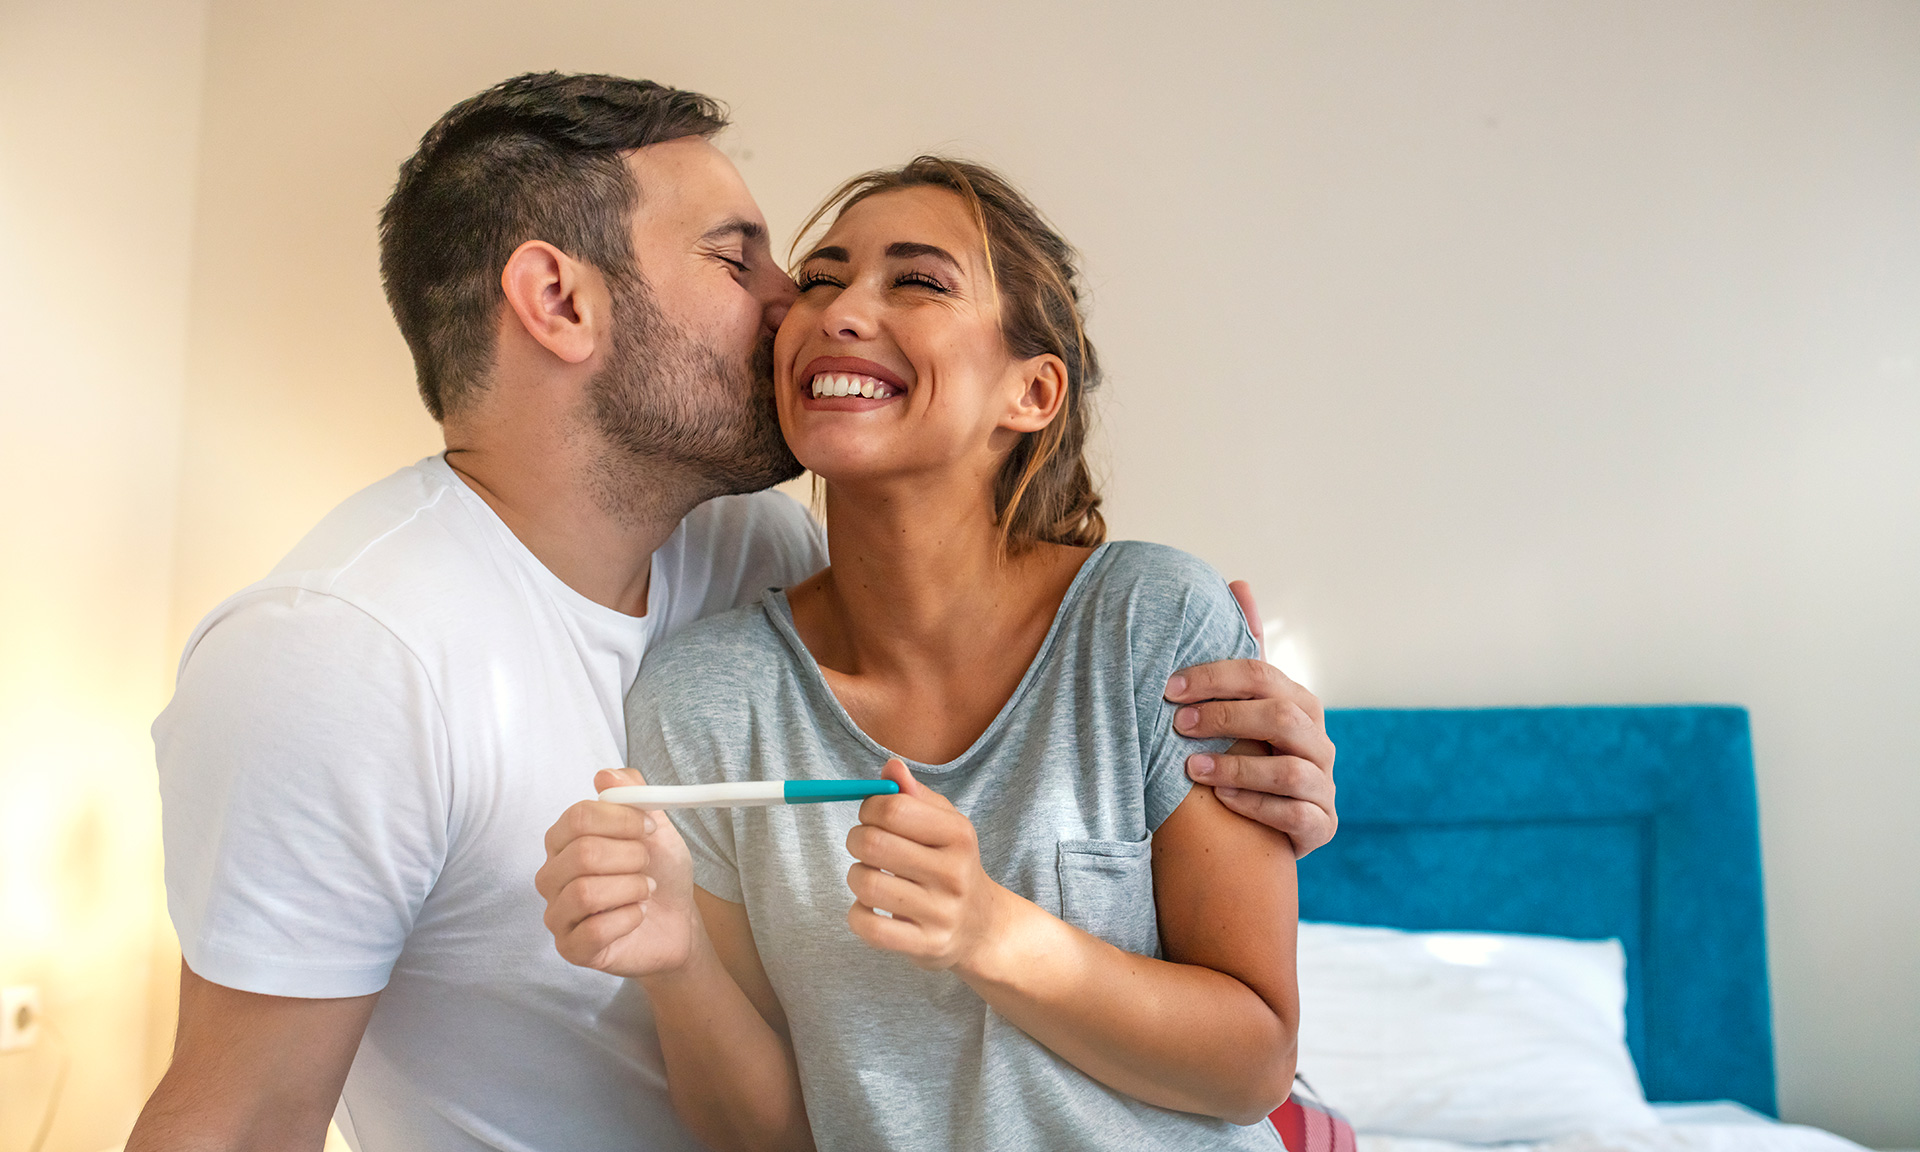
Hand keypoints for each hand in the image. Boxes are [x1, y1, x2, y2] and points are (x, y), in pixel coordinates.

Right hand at [536, 768, 697, 977]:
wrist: (677, 923)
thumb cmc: (659, 874)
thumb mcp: (655, 828)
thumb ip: (633, 795)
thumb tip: (606, 775)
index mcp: (565, 840)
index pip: (578, 817)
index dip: (622, 820)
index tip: (649, 828)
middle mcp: (552, 875)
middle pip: (582, 853)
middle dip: (630, 857)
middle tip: (647, 865)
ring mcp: (557, 914)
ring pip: (586, 892)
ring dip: (631, 888)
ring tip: (644, 891)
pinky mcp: (570, 948)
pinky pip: (594, 930)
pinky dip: (628, 918)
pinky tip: (637, 915)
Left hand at [844, 760, 1008, 971]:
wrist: (982, 927)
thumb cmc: (952, 865)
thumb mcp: (944, 824)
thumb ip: (914, 795)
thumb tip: (891, 767)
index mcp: (959, 835)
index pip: (893, 809)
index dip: (869, 808)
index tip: (872, 816)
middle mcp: (954, 873)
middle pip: (874, 844)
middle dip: (856, 840)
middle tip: (864, 845)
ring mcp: (941, 913)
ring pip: (866, 884)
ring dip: (856, 876)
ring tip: (870, 876)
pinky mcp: (925, 945)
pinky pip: (869, 926)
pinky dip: (857, 914)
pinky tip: (870, 907)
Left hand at [1165, 580, 1337, 856]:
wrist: (1262, 824)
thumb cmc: (1249, 752)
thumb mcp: (1246, 702)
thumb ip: (1243, 651)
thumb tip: (1239, 583)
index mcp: (1300, 704)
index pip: (1262, 675)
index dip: (1214, 677)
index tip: (1169, 688)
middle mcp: (1318, 741)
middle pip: (1280, 717)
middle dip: (1224, 717)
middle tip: (1177, 725)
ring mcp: (1323, 784)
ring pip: (1290, 770)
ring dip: (1236, 767)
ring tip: (1191, 769)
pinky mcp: (1321, 825)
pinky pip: (1295, 815)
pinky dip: (1255, 807)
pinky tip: (1220, 802)